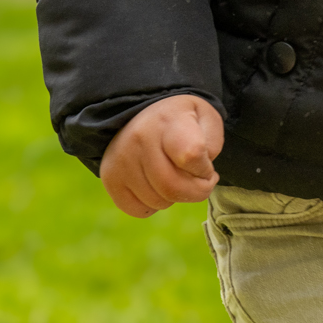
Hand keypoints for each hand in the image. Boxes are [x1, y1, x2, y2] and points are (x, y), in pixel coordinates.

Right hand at [100, 94, 223, 216]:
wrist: (142, 113)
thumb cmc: (182, 119)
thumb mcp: (206, 119)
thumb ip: (211, 145)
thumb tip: (200, 175)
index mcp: (168, 121)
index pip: (191, 155)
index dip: (205, 170)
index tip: (208, 167)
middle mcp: (139, 140)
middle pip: (172, 187)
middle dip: (197, 192)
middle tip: (202, 182)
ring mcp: (121, 161)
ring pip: (157, 201)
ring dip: (176, 198)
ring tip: (177, 178)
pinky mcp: (110, 179)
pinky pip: (138, 210)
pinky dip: (154, 205)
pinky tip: (159, 187)